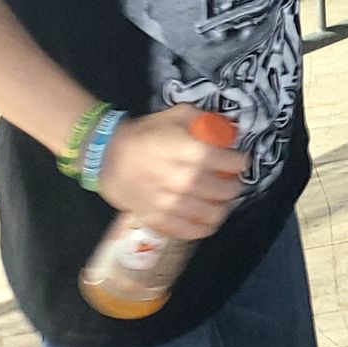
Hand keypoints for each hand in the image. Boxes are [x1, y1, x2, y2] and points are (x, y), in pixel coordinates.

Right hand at [96, 105, 247, 240]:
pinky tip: (209, 219)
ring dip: (224, 207)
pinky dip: (206, 226)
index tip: (239, 160)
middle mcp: (186, 181)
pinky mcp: (160, 220)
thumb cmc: (145, 133)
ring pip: (214, 214)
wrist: (107, 156)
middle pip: (227, 190)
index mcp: (193, 153)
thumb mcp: (177, 115)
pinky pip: (192, 231)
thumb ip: (204, 119)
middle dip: (234, 184)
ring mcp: (173, 204)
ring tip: (222, 200)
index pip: (232, 162)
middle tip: (231, 180)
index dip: (240, 161)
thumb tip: (227, 127)